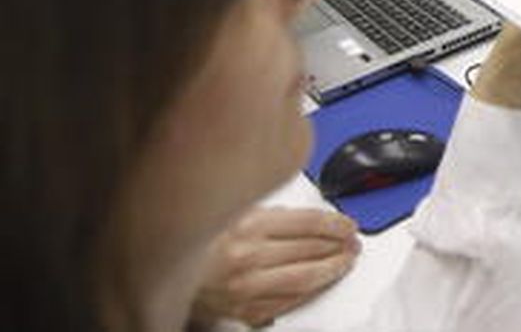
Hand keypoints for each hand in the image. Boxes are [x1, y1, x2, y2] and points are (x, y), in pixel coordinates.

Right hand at [191, 206, 358, 326]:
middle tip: (353, 242)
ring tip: (345, 261)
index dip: (336, 224)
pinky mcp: (244, 311)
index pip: (309, 222)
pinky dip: (312, 291)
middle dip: (339, 245)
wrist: (163, 273)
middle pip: (312, 250)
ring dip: (333, 269)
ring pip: (306, 279)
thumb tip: (315, 219)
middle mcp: (247, 256)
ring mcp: (246, 288)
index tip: (349, 225)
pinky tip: (322, 282)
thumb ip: (273, 215)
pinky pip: (290, 303)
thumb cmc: (200, 241)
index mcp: (247, 225)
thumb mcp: (235, 212)